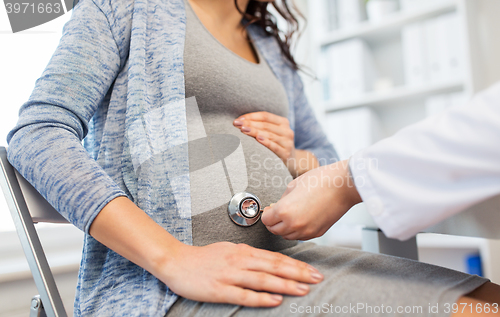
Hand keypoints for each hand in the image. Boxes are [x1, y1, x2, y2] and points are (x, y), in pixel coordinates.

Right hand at [160, 242, 323, 306]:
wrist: (176, 261)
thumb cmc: (204, 258)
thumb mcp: (229, 250)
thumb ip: (249, 256)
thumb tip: (269, 262)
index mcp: (243, 251)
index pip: (275, 258)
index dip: (295, 265)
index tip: (312, 270)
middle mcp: (239, 261)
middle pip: (274, 267)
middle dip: (298, 273)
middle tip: (317, 278)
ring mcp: (230, 275)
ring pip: (263, 280)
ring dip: (285, 284)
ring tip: (303, 289)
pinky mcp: (220, 290)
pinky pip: (244, 294)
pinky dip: (261, 298)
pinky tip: (275, 300)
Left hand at [233, 112, 318, 176]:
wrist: (293, 162)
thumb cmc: (277, 145)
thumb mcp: (273, 133)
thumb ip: (262, 126)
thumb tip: (240, 121)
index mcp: (283, 122)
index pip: (265, 116)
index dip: (251, 116)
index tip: (238, 119)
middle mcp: (287, 131)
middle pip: (265, 125)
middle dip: (249, 123)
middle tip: (236, 124)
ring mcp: (288, 143)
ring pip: (269, 134)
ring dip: (254, 131)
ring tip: (242, 130)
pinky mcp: (286, 154)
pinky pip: (275, 147)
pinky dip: (266, 142)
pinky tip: (258, 139)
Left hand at [261, 160, 361, 239]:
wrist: (342, 186)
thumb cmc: (319, 181)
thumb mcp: (292, 186)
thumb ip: (281, 200)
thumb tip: (275, 208)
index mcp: (284, 211)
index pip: (266, 220)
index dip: (267, 213)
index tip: (270, 208)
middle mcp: (294, 224)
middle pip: (274, 230)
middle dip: (274, 222)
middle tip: (277, 212)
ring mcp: (306, 231)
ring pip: (287, 236)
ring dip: (285, 227)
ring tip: (290, 215)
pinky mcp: (317, 233)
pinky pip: (300, 236)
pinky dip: (297, 230)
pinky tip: (301, 218)